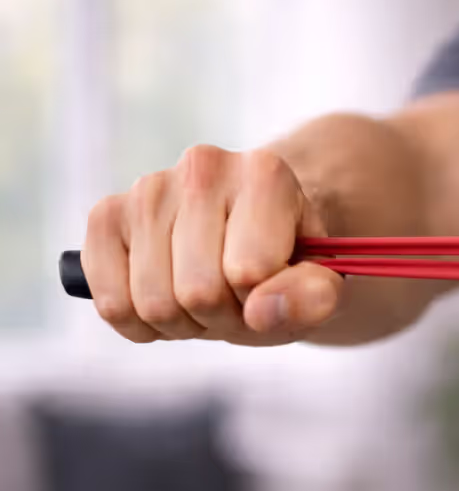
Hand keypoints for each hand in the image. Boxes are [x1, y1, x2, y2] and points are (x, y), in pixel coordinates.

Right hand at [83, 145, 343, 344]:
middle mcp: (202, 167)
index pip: (250, 272)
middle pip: (198, 292)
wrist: (250, 239)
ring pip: (152, 303)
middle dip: (223, 316)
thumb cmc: (286, 263)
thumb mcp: (319, 285)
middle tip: (237, 298)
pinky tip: (167, 297)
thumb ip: (312, 297)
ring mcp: (147, 189)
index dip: (263, 303)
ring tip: (205, 296)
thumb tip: (262, 312)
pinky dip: (141, 323)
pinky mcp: (106, 217)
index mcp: (266, 174)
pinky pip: (111, 302)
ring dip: (184, 323)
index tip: (274, 287)